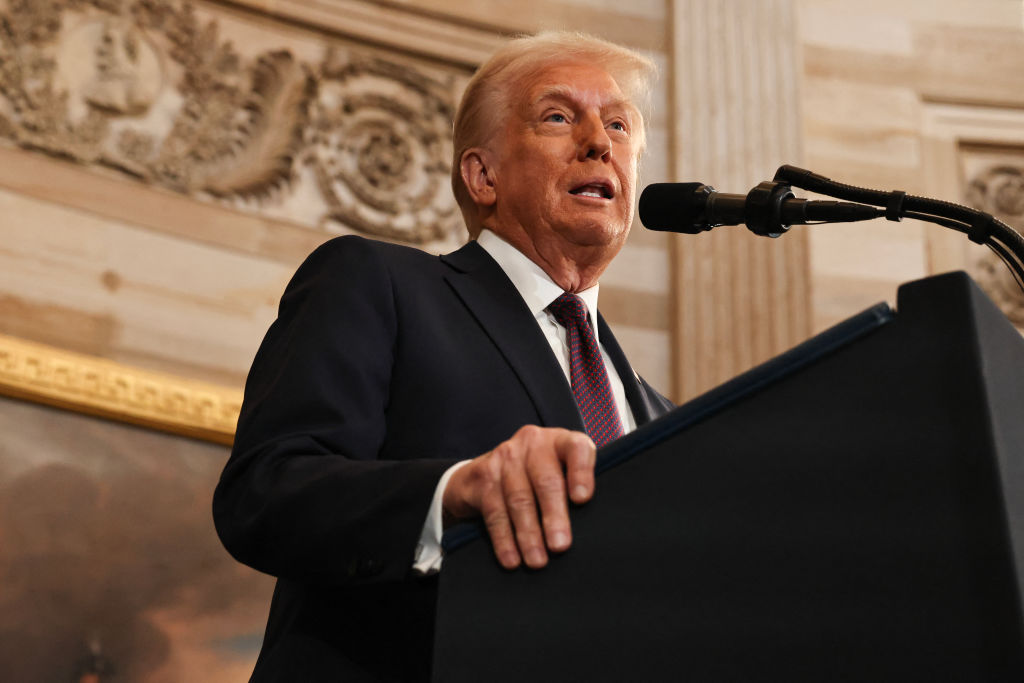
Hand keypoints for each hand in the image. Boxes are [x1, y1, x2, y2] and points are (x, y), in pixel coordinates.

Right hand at [442, 426, 595, 569]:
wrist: (487, 470)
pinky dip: (504, 539)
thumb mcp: (560, 471)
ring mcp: (505, 457)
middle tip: (560, 546)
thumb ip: (577, 489)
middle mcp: (532, 443)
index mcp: (559, 440)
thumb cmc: (538, 476)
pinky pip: (495, 511)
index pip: (576, 448)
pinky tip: (512, 558)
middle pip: (546, 481)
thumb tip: (594, 529)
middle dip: (554, 517)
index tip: (582, 499)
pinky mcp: (483, 475)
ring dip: (528, 534)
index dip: (581, 472)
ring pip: (519, 499)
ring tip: (537, 560)